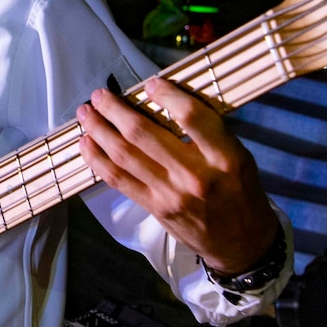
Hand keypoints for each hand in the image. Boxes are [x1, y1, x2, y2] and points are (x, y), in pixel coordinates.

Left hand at [76, 76, 277, 274]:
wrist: (240, 243)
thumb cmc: (240, 192)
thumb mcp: (239, 156)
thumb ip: (207, 132)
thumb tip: (166, 101)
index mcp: (224, 157)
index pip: (191, 116)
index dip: (166, 95)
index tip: (150, 83)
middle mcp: (195, 175)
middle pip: (144, 134)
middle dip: (116, 110)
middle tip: (100, 95)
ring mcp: (171, 194)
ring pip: (124, 155)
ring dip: (99, 130)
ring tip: (85, 113)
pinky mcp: (154, 208)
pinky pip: (118, 180)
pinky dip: (97, 160)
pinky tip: (86, 144)